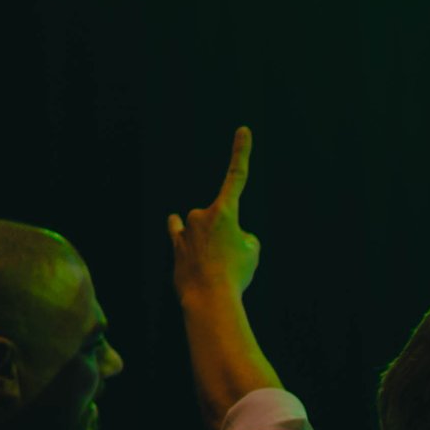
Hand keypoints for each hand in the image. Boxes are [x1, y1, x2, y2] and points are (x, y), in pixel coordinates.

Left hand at [168, 127, 260, 298]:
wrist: (209, 299)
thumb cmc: (236, 275)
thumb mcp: (253, 253)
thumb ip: (243, 237)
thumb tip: (229, 238)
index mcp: (224, 211)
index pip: (237, 176)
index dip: (241, 152)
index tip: (243, 130)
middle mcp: (200, 214)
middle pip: (222, 220)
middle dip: (229, 236)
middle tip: (233, 260)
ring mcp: (185, 230)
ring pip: (204, 232)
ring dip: (211, 244)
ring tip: (216, 267)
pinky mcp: (176, 247)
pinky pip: (182, 237)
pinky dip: (190, 247)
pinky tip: (189, 248)